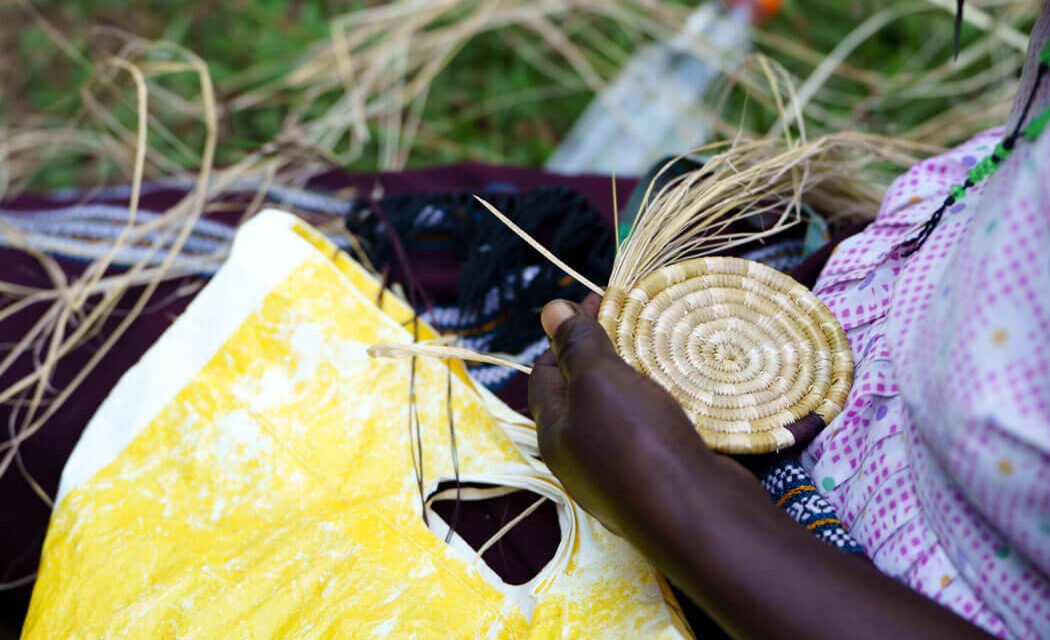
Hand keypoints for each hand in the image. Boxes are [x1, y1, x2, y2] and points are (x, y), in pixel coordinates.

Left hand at [528, 297, 994, 639]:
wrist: (698, 512)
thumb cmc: (638, 442)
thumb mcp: (599, 380)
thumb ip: (576, 345)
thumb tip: (549, 308)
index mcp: (554, 430)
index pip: (545, 370)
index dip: (566, 332)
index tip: (600, 301)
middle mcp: (581, 453)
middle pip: (583, 391)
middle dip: (601, 352)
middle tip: (630, 319)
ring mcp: (620, 468)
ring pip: (620, 410)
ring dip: (634, 376)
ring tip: (657, 345)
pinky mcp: (659, 473)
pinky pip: (652, 428)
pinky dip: (660, 402)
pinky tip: (679, 386)